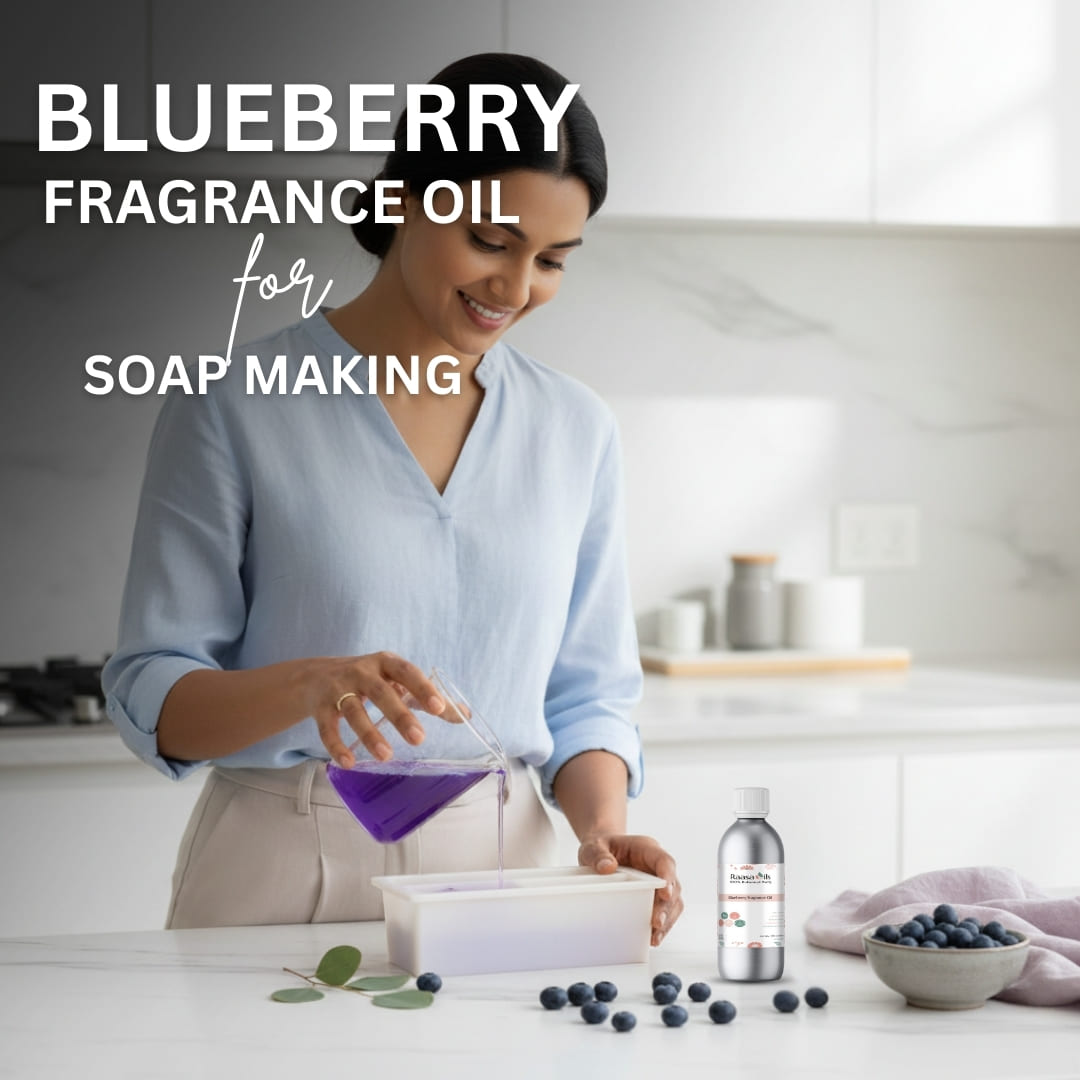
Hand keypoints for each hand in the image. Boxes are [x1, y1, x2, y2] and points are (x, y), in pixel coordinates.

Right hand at [296, 652, 447, 767]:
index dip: (423, 689)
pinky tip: (349, 763)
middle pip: (381, 692)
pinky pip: (327, 728)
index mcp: (385, 663)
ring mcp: (338, 689)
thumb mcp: (396, 681)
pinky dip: (336, 746)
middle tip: (418, 738)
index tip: (439, 708)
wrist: (316, 676)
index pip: (407, 672)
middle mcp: (361, 672)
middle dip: (399, 715)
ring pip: (353, 710)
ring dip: (368, 733)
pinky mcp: (320, 707)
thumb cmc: (369, 679)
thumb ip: (427, 697)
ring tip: (386, 756)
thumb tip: (465, 716)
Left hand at [577, 833, 683, 945]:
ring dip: (667, 920)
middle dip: (666, 906)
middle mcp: (656, 866)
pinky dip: (661, 926)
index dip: (668, 876)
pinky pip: (664, 911)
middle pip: (673, 886)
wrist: (600, 852)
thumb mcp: (593, 846)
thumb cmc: (600, 846)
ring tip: (655, 937)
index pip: (664, 861)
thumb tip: (607, 868)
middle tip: (656, 923)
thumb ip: (598, 855)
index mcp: (647, 849)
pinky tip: (652, 938)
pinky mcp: (653, 897)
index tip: (666, 893)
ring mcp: (657, 882)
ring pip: (673, 902)